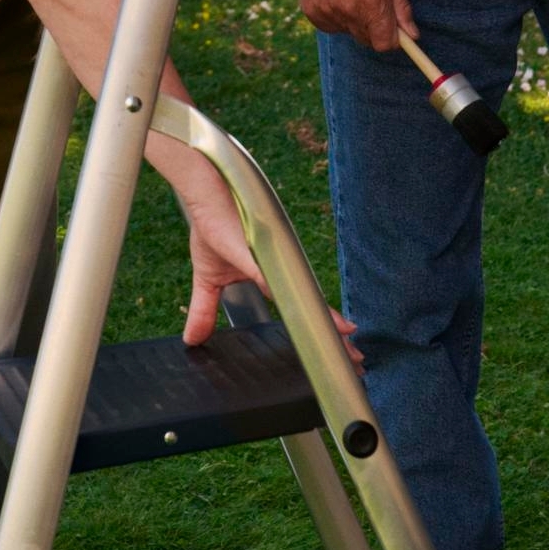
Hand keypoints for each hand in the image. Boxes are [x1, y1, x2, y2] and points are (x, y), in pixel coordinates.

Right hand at [147, 130, 361, 359]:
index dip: (319, 330)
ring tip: (349, 343)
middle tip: (357, 359)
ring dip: (329, 324)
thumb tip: (191, 339)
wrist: (205, 190)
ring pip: (308, 299)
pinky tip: (328, 320)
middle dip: (333, 335)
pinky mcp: (266, 253)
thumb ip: (205, 309)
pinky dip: (308, 303)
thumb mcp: (207, 278)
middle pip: (311, 308)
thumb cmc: (211, 224)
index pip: (299, 308)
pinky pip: (289, 285)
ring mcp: (277, 261)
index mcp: (269, 274)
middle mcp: (280, 268)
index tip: (339, 354)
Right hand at [290, 0, 417, 51]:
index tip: (393, 31)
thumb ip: (402, 8)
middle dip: (373, 29)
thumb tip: (413, 36)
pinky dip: (334, 15)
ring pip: (348, 31)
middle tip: (371, 2)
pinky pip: (330, 25)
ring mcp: (327, 13)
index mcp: (373, 3)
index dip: (392, 39)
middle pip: (367, 41)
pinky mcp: (311, 12)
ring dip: (352, 20)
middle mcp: (349, 12)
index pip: (385, 44)